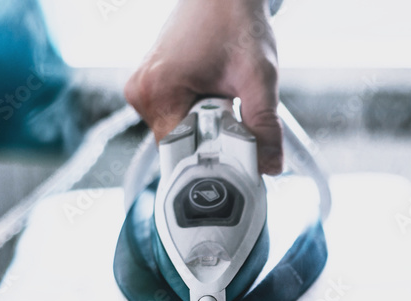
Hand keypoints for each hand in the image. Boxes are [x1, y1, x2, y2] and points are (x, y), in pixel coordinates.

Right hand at [124, 0, 282, 173]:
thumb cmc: (235, 22)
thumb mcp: (258, 77)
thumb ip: (264, 124)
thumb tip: (269, 167)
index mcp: (156, 93)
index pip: (183, 155)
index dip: (216, 159)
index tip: (240, 148)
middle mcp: (141, 95)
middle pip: (182, 148)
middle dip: (215, 142)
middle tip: (237, 111)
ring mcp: (143, 91)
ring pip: (183, 135)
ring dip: (210, 128)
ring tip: (225, 95)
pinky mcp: (152, 88)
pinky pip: (179, 119)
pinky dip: (202, 116)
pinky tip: (216, 93)